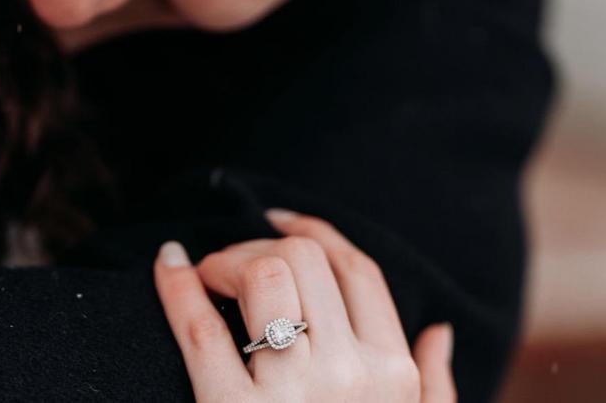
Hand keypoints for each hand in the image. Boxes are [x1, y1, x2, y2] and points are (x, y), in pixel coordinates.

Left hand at [153, 209, 455, 401]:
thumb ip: (433, 388)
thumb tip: (438, 331)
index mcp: (393, 375)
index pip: (356, 269)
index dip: (314, 231)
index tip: (278, 220)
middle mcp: (350, 374)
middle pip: (306, 260)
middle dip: (261, 244)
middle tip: (233, 263)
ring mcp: (289, 392)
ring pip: (262, 276)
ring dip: (226, 260)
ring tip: (207, 276)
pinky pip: (199, 328)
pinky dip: (176, 286)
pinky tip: (167, 265)